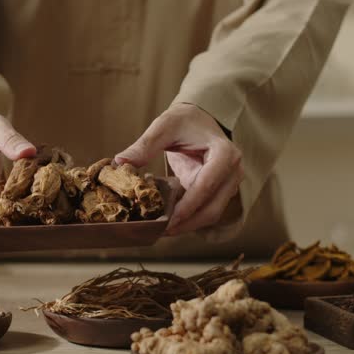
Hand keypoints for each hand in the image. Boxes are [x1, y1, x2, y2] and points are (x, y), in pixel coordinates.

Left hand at [115, 103, 242, 234]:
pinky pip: (206, 211)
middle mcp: (233, 171)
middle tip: (161, 232)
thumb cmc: (184, 121)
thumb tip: (120, 162)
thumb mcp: (164, 126)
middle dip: (187, 223)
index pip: (208, 184)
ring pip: (211, 214)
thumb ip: (145, 145)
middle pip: (213, 207)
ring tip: (163, 231)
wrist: (200, 121)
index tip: (169, 220)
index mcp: (225, 153)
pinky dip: (189, 220)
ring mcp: (229, 184)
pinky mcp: (220, 193)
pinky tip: (169, 223)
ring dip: (188, 225)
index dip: (189, 205)